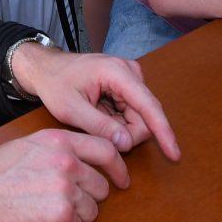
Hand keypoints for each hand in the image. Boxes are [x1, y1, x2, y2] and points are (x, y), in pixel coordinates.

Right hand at [0, 128, 127, 221]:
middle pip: (101, 186)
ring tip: (46, 214)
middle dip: (89, 199)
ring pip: (92, 211)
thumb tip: (79, 162)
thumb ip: (55, 150)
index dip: (118, 168)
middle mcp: (66, 161)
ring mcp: (65, 189)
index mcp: (58, 140)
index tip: (122, 180)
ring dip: (75, 217)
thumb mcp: (25, 147)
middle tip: (66, 205)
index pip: (106, 149)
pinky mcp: (60, 216)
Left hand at [12, 42, 180, 160]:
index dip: (163, 131)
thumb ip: (100, 127)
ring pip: (139, 117)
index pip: (148, 106)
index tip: (174, 153)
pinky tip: (98, 114)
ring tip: (93, 118)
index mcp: (117, 72)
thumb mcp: (71, 109)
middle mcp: (130, 72)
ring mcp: (131, 77)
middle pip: (144, 115)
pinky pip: (132, 113)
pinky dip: (117, 122)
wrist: (47, 69)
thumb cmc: (55, 84)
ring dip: (120, 127)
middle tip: (96, 131)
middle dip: (126, 133)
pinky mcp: (128, 85)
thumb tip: (128, 144)